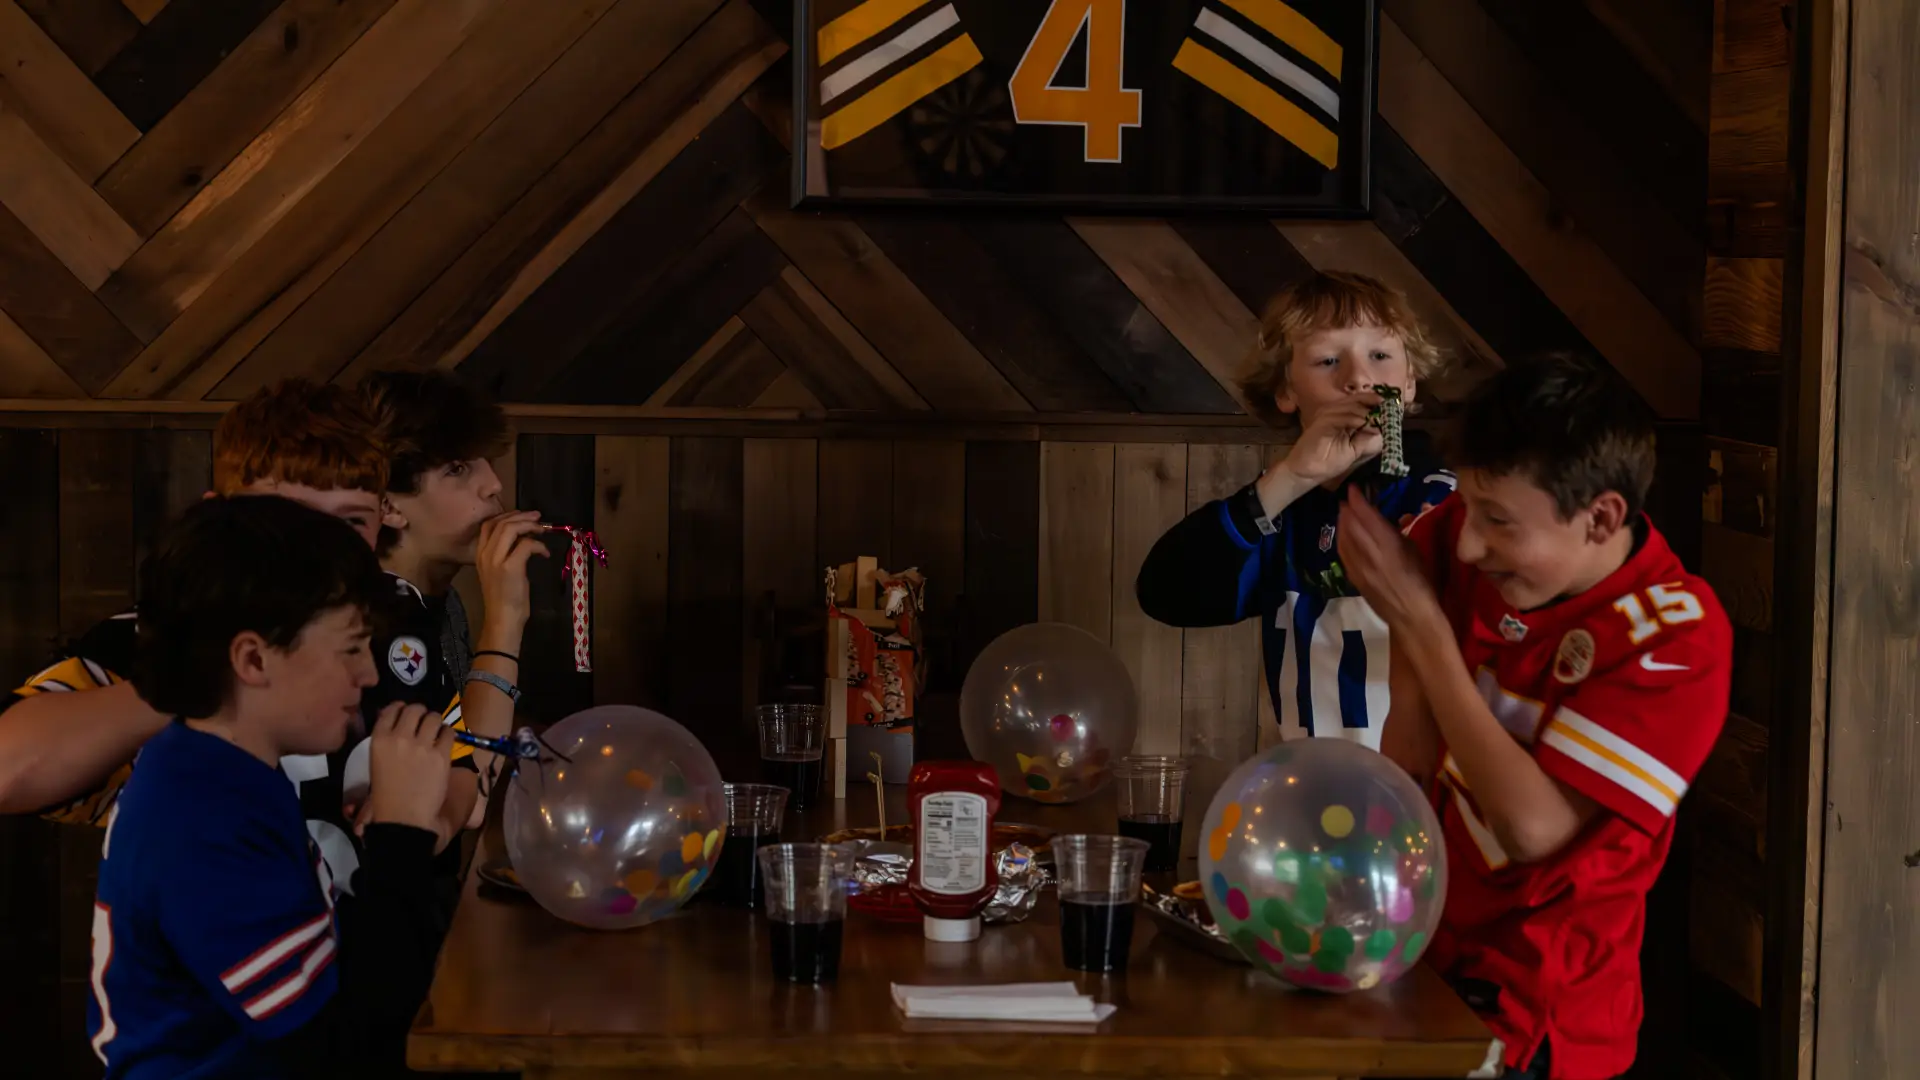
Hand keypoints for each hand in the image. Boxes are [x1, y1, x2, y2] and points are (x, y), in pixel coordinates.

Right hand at [364, 703, 454, 832]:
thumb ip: (386, 741)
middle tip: (424, 722)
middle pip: (415, 709)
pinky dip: (448, 734)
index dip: (401, 708)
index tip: (406, 713)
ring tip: (436, 732)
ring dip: (436, 722)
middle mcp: (400, 737)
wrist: (404, 817)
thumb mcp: (377, 763)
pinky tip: (445, 742)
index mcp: (379, 739)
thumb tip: (397, 723)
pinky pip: (449, 732)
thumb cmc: (386, 796)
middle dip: (421, 713)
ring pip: (434, 717)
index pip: (392, 709)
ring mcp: (422, 745)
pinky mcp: (442, 755)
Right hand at [475, 511, 548, 632]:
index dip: (506, 515)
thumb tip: (522, 538)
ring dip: (529, 525)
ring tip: (542, 529)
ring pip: (511, 529)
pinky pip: (526, 545)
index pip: (488, 525)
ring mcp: (496, 560)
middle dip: (522, 516)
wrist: (502, 619)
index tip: (522, 515)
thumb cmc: (504, 598)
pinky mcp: (510, 568)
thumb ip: (505, 553)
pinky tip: (545, 553)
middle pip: (501, 523)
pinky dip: (538, 545)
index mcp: (480, 554)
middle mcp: (485, 554)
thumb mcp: (499, 571)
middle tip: (538, 517)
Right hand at [1276, 392, 1385, 487]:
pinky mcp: (1323, 422)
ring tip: (1379, 424)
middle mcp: (1334, 411)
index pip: (1359, 400)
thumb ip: (1366, 436)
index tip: (1390, 405)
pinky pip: (1343, 417)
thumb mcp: (1354, 448)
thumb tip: (1382, 426)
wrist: (1308, 472)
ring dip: (1368, 415)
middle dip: (1374, 404)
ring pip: (1352, 407)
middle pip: (1357, 399)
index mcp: (1341, 414)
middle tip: (1388, 412)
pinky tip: (1366, 426)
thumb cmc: (1329, 461)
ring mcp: (1327, 415)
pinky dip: (1357, 420)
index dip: (1375, 400)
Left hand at [1337, 485, 1444, 634]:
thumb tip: (1399, 518)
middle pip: (1351, 525)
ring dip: (1342, 523)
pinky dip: (1342, 540)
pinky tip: (1344, 535)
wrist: (1412, 616)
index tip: (1352, 488)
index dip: (1357, 500)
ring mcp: (1358, 567)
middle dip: (1347, 509)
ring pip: (1344, 538)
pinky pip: (1343, 553)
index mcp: (1388, 544)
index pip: (1366, 516)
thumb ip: (1402, 534)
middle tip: (1347, 497)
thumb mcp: (1417, 551)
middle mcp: (1369, 553)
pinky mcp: (1354, 578)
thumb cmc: (1422, 582)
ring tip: (1344, 512)